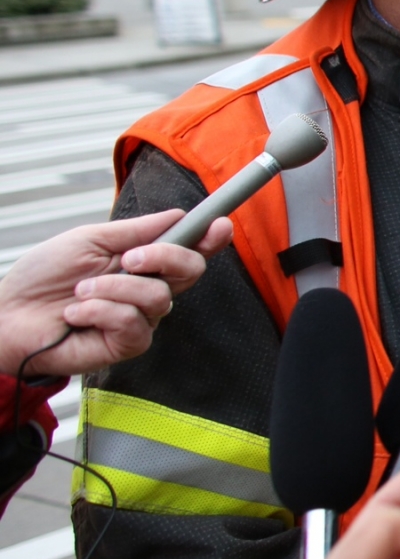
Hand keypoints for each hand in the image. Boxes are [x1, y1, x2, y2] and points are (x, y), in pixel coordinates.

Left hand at [0, 210, 232, 376]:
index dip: (211, 238)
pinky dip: (99, 312)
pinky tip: (76, 314)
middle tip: (129, 257)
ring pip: (157, 296)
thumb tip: (178, 215)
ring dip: (112, 288)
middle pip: (191, 270)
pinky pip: (133, 322)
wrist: (9, 314)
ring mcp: (141, 318)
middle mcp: (148, 289)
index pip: (189, 249)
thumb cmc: (42, 278)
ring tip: (80, 292)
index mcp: (143, 262)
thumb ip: (135, 230)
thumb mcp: (89, 240)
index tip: (220, 224)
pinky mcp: (128, 344)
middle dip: (164, 256)